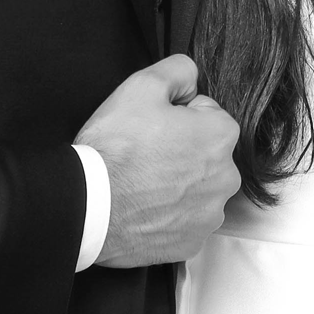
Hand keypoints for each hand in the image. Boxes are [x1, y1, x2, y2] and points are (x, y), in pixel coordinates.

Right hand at [77, 54, 241, 267]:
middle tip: (145, 155)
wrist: (86, 206)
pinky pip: (185, 221)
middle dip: (183, 151)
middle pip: (206, 154)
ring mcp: (209, 214)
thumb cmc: (115, 147)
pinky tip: (145, 209)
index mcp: (222, 135)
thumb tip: (191, 79)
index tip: (153, 128)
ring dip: (178, 185)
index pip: (207, 115)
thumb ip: (179, 70)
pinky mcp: (191, 243)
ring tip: (142, 183)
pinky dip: (169, 216)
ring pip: (198, 189)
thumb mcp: (142, 85)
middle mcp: (227, 177)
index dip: (177, 117)